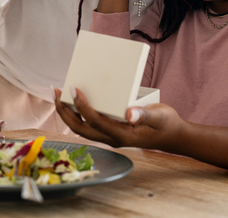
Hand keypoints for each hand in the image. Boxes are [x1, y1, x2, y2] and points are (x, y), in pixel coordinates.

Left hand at [54, 87, 182, 150]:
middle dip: (64, 111)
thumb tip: (129, 113)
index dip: (82, 106)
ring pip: (82, 127)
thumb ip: (144, 115)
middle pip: (80, 128)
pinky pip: (89, 123)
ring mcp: (110, 135)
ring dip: (68, 112)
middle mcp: (112, 138)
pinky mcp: (111, 130)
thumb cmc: (166, 124)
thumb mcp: (159, 117)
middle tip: (56, 92)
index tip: (73, 88)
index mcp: (122, 136)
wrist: (172, 135)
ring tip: (59, 94)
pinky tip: (76, 99)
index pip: (95, 121)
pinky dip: (78, 112)